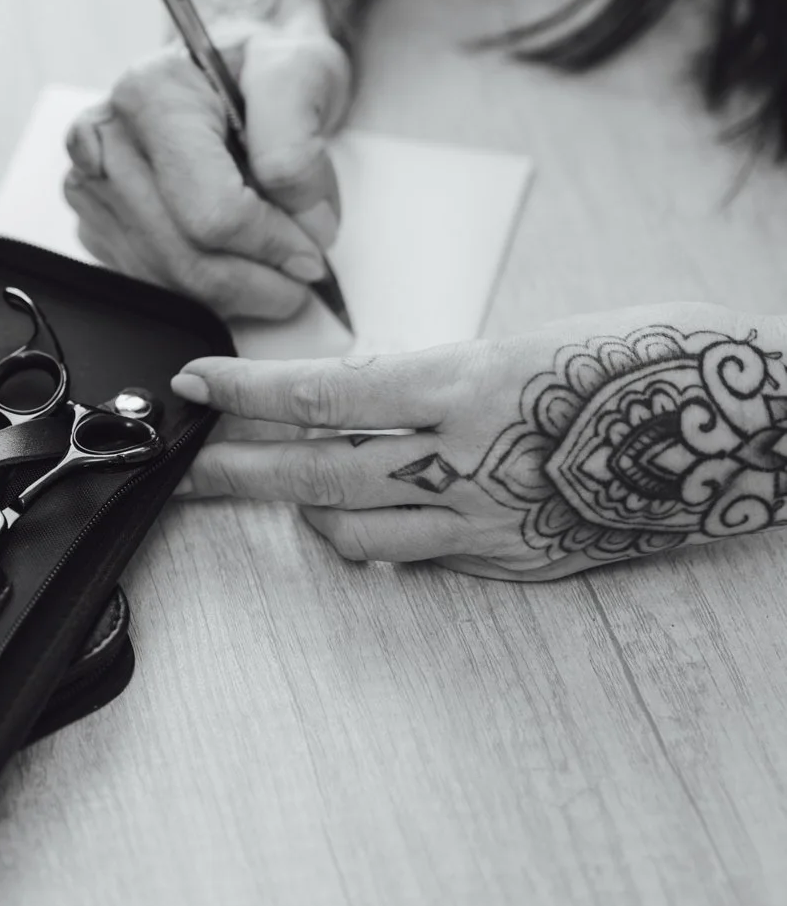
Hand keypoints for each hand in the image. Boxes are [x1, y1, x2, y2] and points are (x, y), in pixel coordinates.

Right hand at [63, 14, 352, 320]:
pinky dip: (207, 291)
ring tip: (276, 262)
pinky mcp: (95, 223)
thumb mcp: (303, 71)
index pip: (212, 210)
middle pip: (189, 258)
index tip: (314, 250)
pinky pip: (156, 286)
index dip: (273, 244)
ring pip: (172, 283)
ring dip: (238, 292)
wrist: (231, 66)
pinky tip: (236, 258)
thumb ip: (299, 143)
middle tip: (305, 269)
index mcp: (151, 94)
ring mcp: (93, 185)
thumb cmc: (263, 68)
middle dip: (261, 279)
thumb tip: (303, 224)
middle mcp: (105, 138)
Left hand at [169, 304, 786, 578]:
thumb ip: (448, 373)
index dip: (244, 396)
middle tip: (176, 470)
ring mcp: (493, 523)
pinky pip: (422, 560)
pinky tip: (370, 522)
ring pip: (356, 534)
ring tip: (269, 492)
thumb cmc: (654, 356)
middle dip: (233, 474)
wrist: (752, 428)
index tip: (189, 387)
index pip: (322, 393)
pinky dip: (382, 539)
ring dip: (304, 514)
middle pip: (316, 477)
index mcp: (466, 380)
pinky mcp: (523, 567)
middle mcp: (468, 458)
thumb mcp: (534, 339)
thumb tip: (382, 387)